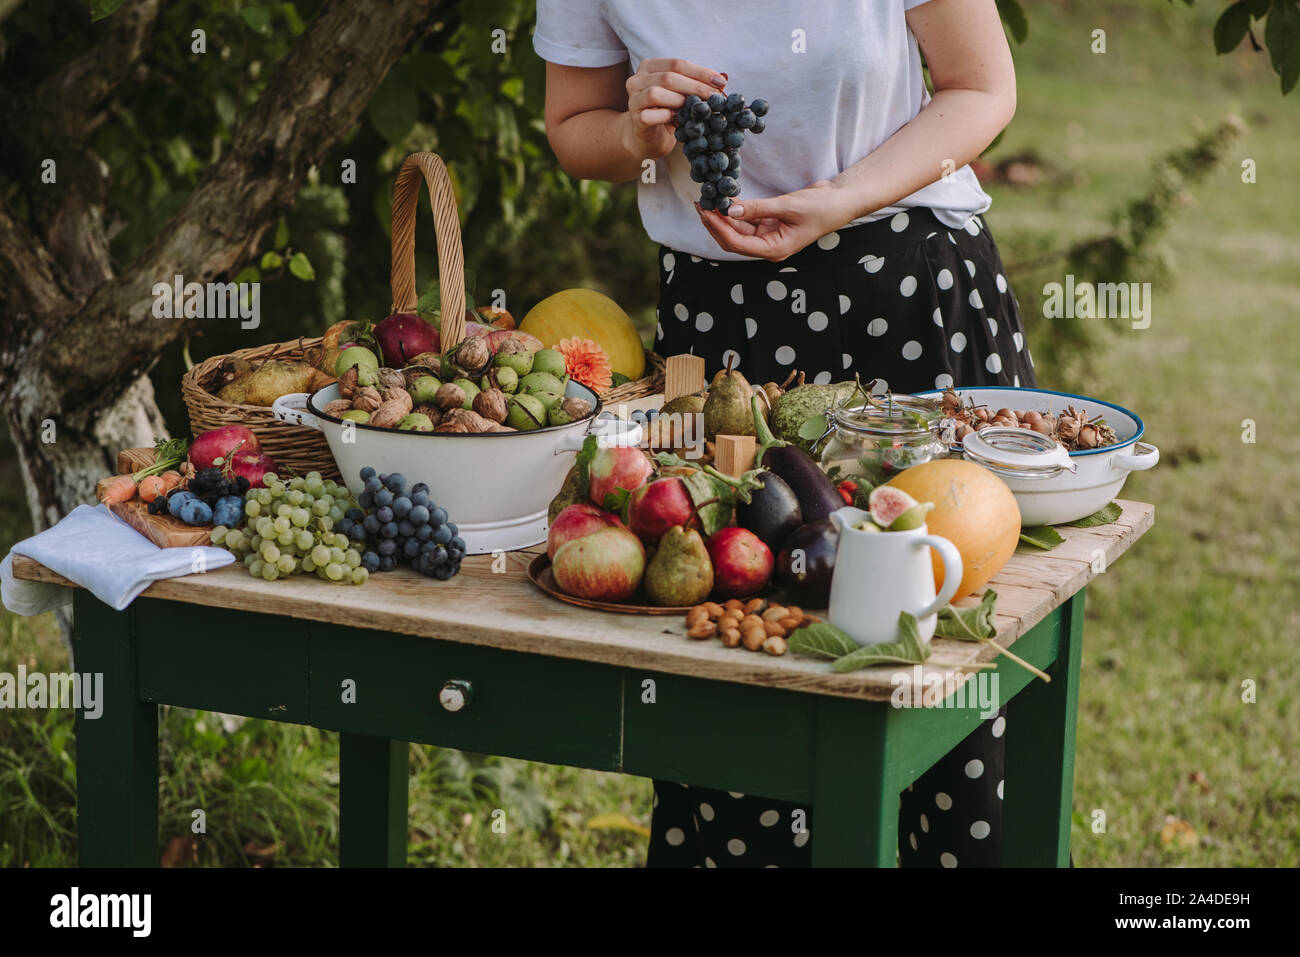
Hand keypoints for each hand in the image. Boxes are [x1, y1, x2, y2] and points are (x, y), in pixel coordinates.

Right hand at [622, 58, 726, 160]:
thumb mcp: (683, 95)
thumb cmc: (667, 112)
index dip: (701, 72)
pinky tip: (677, 119)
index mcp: (650, 67)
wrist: (647, 138)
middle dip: (695, 86)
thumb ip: (698, 83)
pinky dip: (666, 116)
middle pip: (669, 77)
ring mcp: (633, 99)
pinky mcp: (635, 118)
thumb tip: (723, 77)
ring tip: (694, 108)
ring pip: (656, 93)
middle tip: (714, 97)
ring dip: (680, 100)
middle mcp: (637, 79)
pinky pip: (650, 115)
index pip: (678, 64)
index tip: (721, 82)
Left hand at [696, 181, 852, 261]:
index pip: (738, 244)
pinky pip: (747, 220)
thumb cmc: (821, 207)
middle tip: (701, 205)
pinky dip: (736, 211)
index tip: (706, 212)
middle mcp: (769, 247)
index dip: (719, 229)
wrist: (840, 200)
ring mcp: (769, 236)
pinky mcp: (770, 224)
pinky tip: (725, 201)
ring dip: (723, 217)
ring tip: (709, 201)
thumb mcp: (788, 206)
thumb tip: (730, 209)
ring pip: (738, 230)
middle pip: (733, 240)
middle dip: (716, 224)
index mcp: (775, 249)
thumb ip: (758, 208)